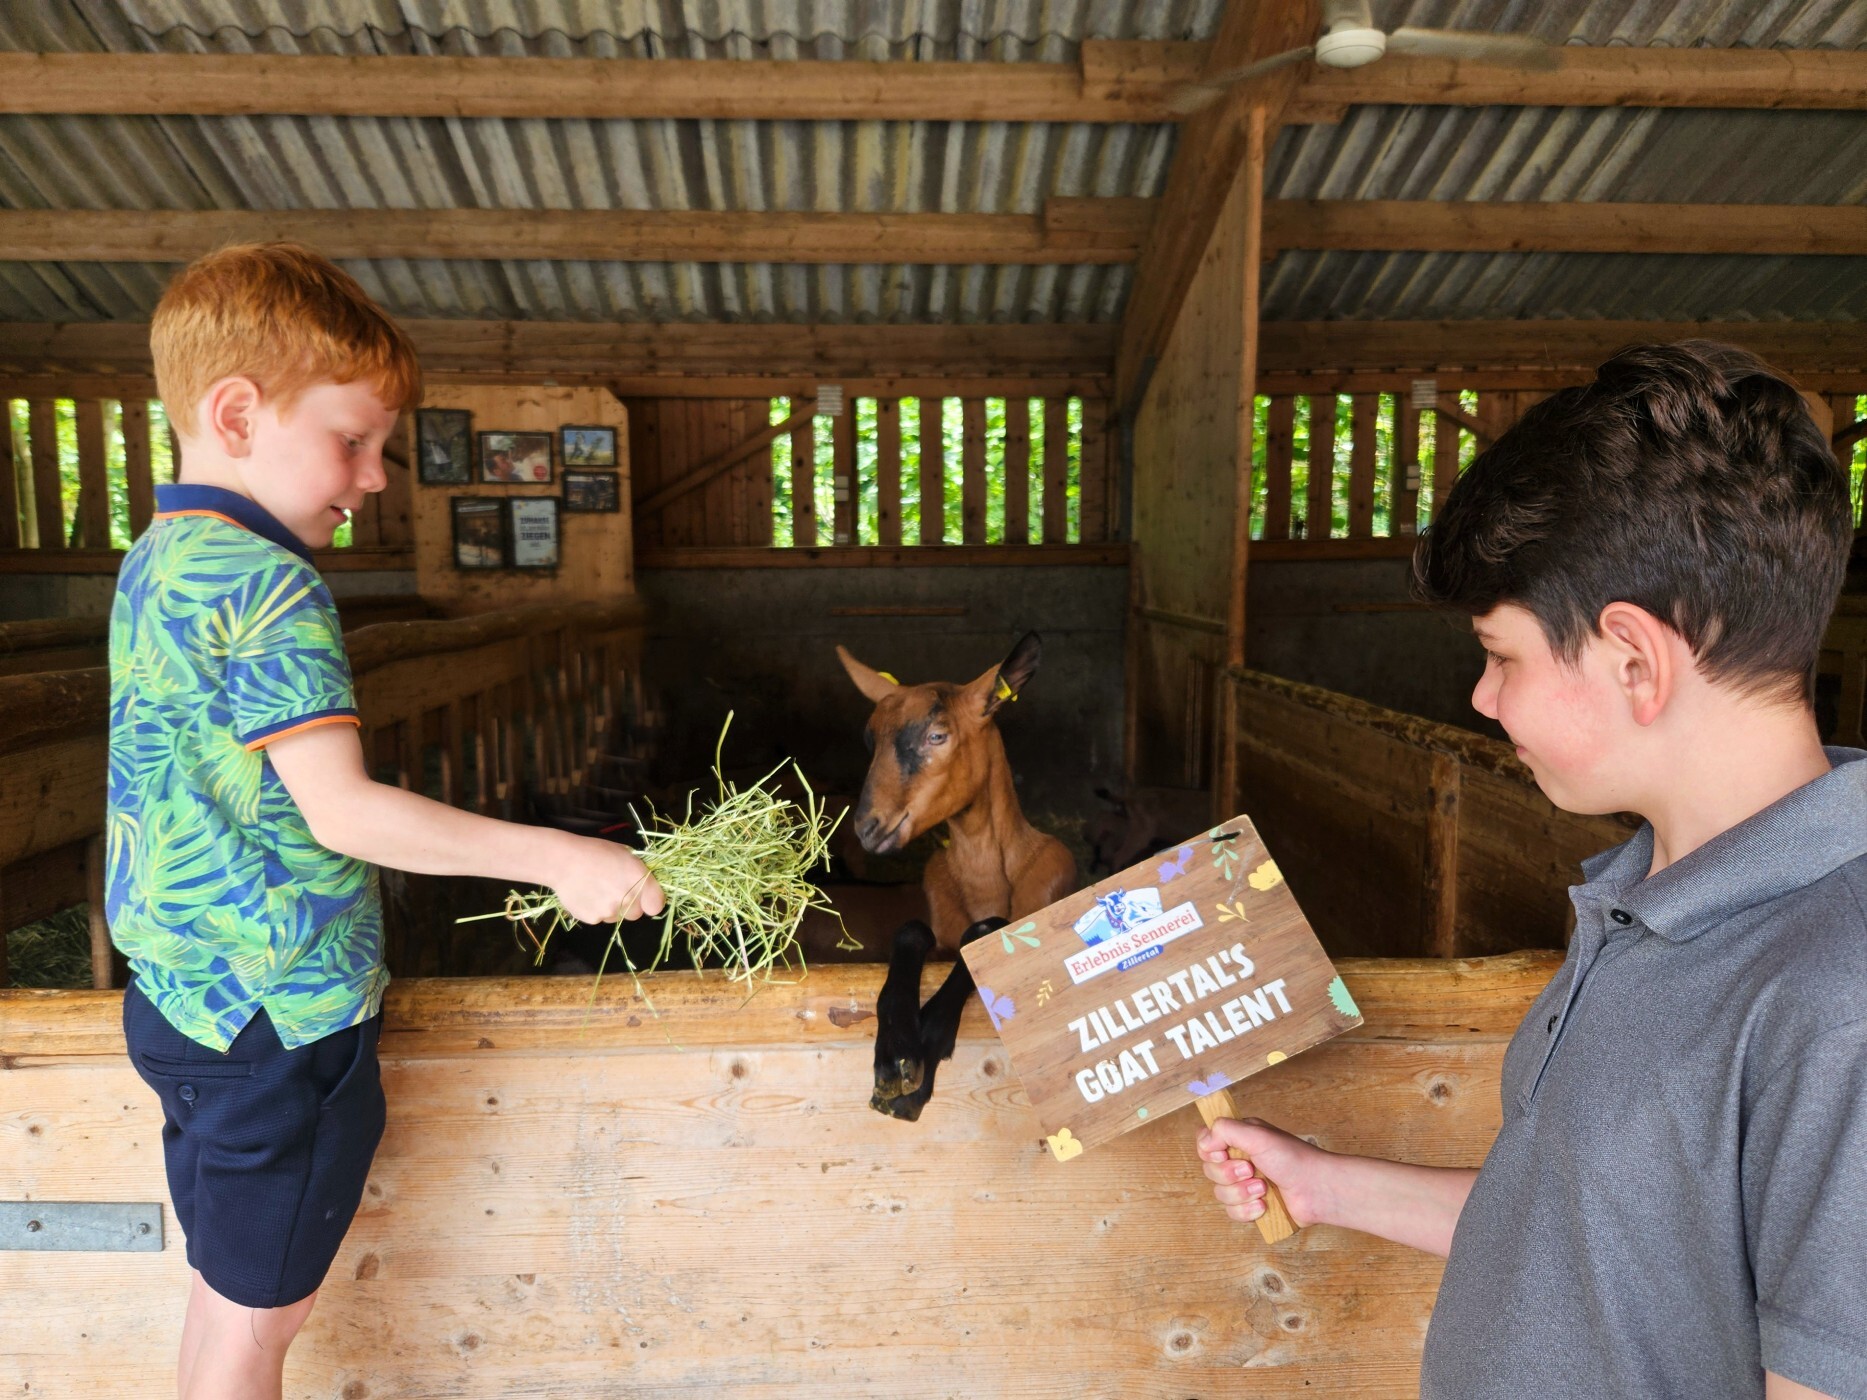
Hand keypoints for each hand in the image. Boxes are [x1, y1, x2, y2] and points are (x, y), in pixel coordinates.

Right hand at [548, 835, 665, 925]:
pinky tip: (587, 894)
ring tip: (597, 889)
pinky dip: (595, 909)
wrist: (562, 861)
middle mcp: (627, 898)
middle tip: (616, 890)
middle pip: (636, 914)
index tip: (645, 897)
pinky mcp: (593, 919)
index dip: (651, 901)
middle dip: (630, 905)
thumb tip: (646, 887)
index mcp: (639, 879)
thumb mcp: (625, 855)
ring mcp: (609, 911)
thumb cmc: (595, 852)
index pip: (656, 905)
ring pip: (617, 917)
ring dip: (612, 908)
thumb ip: (639, 874)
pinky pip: (600, 918)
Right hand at [1196, 1117, 1329, 1228]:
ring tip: (1263, 1189)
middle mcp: (1240, 1160)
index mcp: (1239, 1139)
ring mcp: (1245, 1185)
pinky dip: (1247, 1210)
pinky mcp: (1252, 1206)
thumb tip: (1204, 1141)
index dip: (1209, 1151)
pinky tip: (1264, 1206)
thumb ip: (1225, 1130)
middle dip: (1229, 1174)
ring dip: (1241, 1193)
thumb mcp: (1257, 1135)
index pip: (1206, 1143)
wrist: (1317, 1190)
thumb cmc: (1293, 1159)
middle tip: (1251, 1170)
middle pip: (1209, 1171)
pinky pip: (1232, 1213)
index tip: (1222, 1154)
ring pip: (1220, 1194)